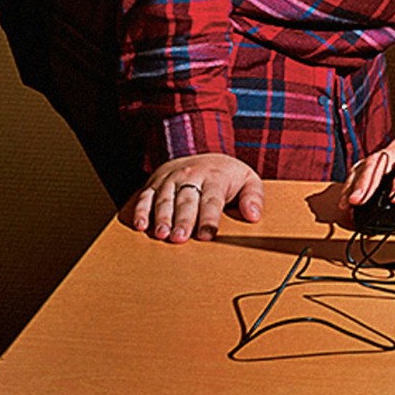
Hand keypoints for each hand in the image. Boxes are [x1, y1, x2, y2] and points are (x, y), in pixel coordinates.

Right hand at [125, 153, 261, 243]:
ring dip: (161, 217)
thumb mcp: (248, 180)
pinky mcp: (154, 183)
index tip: (207, 235)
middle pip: (186, 200)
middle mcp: (190, 175)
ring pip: (164, 198)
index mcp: (215, 176)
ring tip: (161, 235)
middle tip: (179, 238)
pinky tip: (140, 225)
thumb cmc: (227, 176)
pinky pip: (145, 196)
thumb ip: (253, 197)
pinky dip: (140, 210)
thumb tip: (254, 215)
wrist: (203, 156)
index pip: (212, 199)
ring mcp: (170, 179)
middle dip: (182, 219)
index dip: (209, 218)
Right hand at [343, 136, 394, 216]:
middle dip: (369, 180)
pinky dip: (352, 184)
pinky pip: (361, 169)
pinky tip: (346, 199)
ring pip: (368, 162)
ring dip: (356, 183)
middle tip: (359, 200)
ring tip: (348, 203)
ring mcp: (390, 152)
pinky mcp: (379, 162)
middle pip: (382, 158)